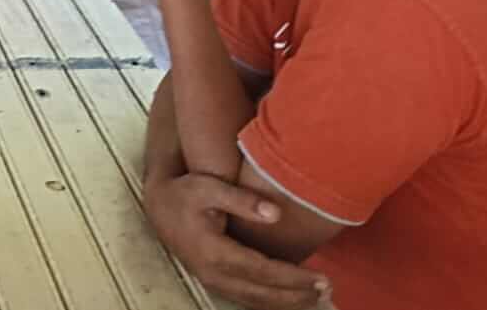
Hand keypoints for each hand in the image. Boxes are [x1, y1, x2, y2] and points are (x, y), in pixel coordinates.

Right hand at [144, 173, 328, 309]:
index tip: (321, 278)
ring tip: (317, 299)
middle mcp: (214, 273)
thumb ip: (241, 199)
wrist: (158, 206)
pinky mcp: (215, 281)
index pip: (262, 271)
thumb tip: (276, 214)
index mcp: (214, 251)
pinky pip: (248, 299)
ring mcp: (213, 281)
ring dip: (288, 303)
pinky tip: (291, 299)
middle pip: (263, 293)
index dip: (293, 278)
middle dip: (297, 295)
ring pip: (256, 301)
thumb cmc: (185, 193)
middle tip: (327, 291)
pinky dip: (272, 302)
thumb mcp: (209, 187)